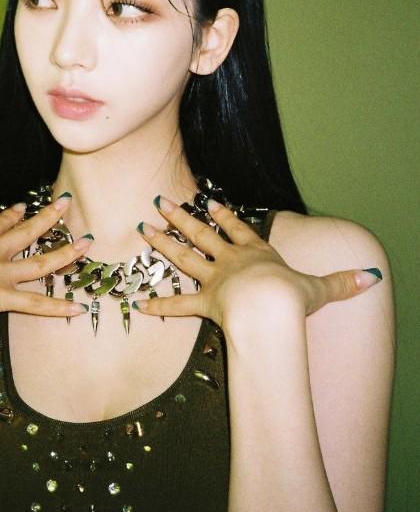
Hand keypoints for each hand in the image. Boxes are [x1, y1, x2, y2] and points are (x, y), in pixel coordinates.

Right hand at [0, 195, 91, 326]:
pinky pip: (35, 304)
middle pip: (24, 232)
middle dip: (47, 218)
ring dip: (65, 254)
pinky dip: (57, 308)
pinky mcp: (2, 296)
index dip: (9, 215)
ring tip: (86, 244)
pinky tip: (77, 308)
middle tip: (65, 204)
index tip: (21, 205)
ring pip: (40, 262)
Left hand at [134, 197, 382, 328]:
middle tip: (160, 202)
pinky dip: (160, 305)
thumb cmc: (292, 296)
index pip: (238, 228)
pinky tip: (140, 303)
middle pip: (201, 234)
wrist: (271, 310)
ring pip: (183, 258)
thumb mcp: (320, 288)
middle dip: (180, 217)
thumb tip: (370, 278)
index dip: (224, 215)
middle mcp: (231, 261)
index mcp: (256, 253)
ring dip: (162, 245)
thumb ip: (341, 283)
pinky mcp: (205, 304)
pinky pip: (179, 306)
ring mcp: (215, 280)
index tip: (210, 201)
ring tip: (143, 231)